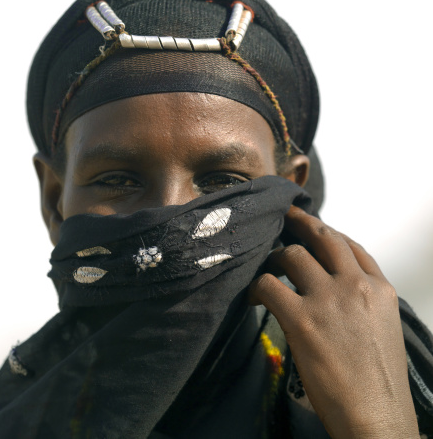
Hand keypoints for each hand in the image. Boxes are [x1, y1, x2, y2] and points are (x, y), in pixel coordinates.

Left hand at [248, 206, 418, 437]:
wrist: (376, 418)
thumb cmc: (378, 380)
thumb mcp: (383, 327)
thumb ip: (362, 298)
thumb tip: (333, 282)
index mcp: (379, 289)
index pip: (350, 246)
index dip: (326, 231)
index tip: (309, 224)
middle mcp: (355, 286)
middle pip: (322, 237)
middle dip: (299, 222)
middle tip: (281, 216)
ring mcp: (328, 300)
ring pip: (291, 255)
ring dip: (272, 259)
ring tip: (265, 268)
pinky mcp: (302, 319)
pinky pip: (268, 284)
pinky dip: (256, 286)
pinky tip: (253, 296)